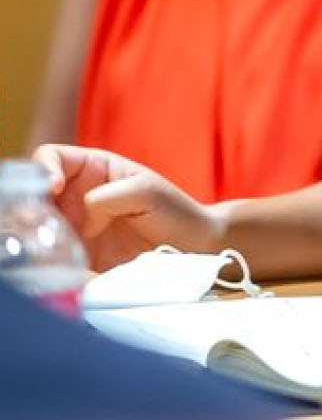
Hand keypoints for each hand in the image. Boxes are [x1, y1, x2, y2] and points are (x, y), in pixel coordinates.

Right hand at [30, 144, 224, 270]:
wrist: (193, 249)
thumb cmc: (175, 211)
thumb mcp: (146, 191)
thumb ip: (109, 197)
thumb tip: (83, 219)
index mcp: (93, 168)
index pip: (52, 157)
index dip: (44, 168)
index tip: (52, 187)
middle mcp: (77, 196)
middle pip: (35, 193)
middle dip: (30, 204)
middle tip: (38, 220)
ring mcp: (75, 226)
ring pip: (36, 225)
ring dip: (34, 232)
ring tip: (44, 241)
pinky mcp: (77, 257)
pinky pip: (51, 256)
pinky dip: (47, 258)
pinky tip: (56, 262)